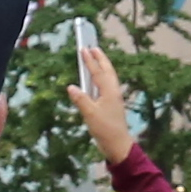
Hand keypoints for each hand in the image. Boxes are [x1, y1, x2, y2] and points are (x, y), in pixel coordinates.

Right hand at [67, 37, 137, 162]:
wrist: (118, 144)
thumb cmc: (105, 129)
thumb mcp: (90, 114)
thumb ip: (81, 99)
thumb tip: (71, 87)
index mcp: (109, 91)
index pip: (98, 72)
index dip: (90, 60)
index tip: (84, 48)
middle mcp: (113, 92)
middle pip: (108, 70)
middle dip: (100, 58)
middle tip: (93, 47)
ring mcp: (114, 98)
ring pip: (109, 77)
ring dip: (103, 66)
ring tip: (97, 57)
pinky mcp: (113, 104)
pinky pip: (108, 85)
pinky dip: (103, 77)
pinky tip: (99, 79)